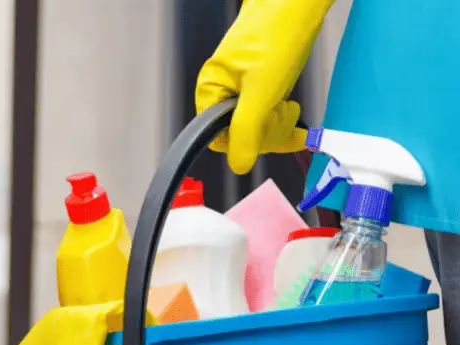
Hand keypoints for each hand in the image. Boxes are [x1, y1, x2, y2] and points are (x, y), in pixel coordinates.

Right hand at [195, 0, 333, 173]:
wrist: (297, 2)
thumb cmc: (277, 31)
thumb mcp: (261, 90)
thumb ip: (247, 130)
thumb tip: (238, 164)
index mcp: (212, 90)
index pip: (220, 138)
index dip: (245, 141)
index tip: (265, 132)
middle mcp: (224, 91)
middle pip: (240, 136)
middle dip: (266, 131)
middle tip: (283, 114)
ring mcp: (243, 89)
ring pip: (257, 128)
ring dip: (278, 125)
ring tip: (289, 107)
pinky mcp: (262, 86)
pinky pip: (268, 116)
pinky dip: (284, 122)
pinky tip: (296, 123)